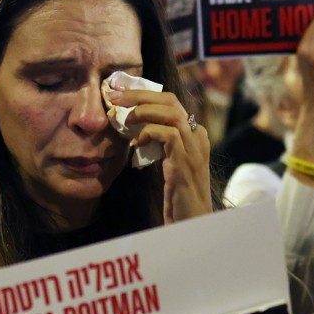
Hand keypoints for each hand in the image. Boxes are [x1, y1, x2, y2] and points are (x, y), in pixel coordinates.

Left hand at [109, 87, 212, 223]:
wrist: (191, 220)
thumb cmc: (177, 193)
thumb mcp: (167, 161)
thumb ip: (157, 142)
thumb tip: (132, 127)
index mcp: (194, 133)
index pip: (170, 101)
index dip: (144, 94)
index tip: (119, 94)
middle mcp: (198, 137)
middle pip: (170, 101)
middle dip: (139, 95)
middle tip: (115, 97)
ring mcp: (194, 149)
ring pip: (171, 113)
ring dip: (143, 110)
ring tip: (126, 118)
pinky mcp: (186, 162)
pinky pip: (169, 135)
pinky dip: (149, 133)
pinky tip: (136, 143)